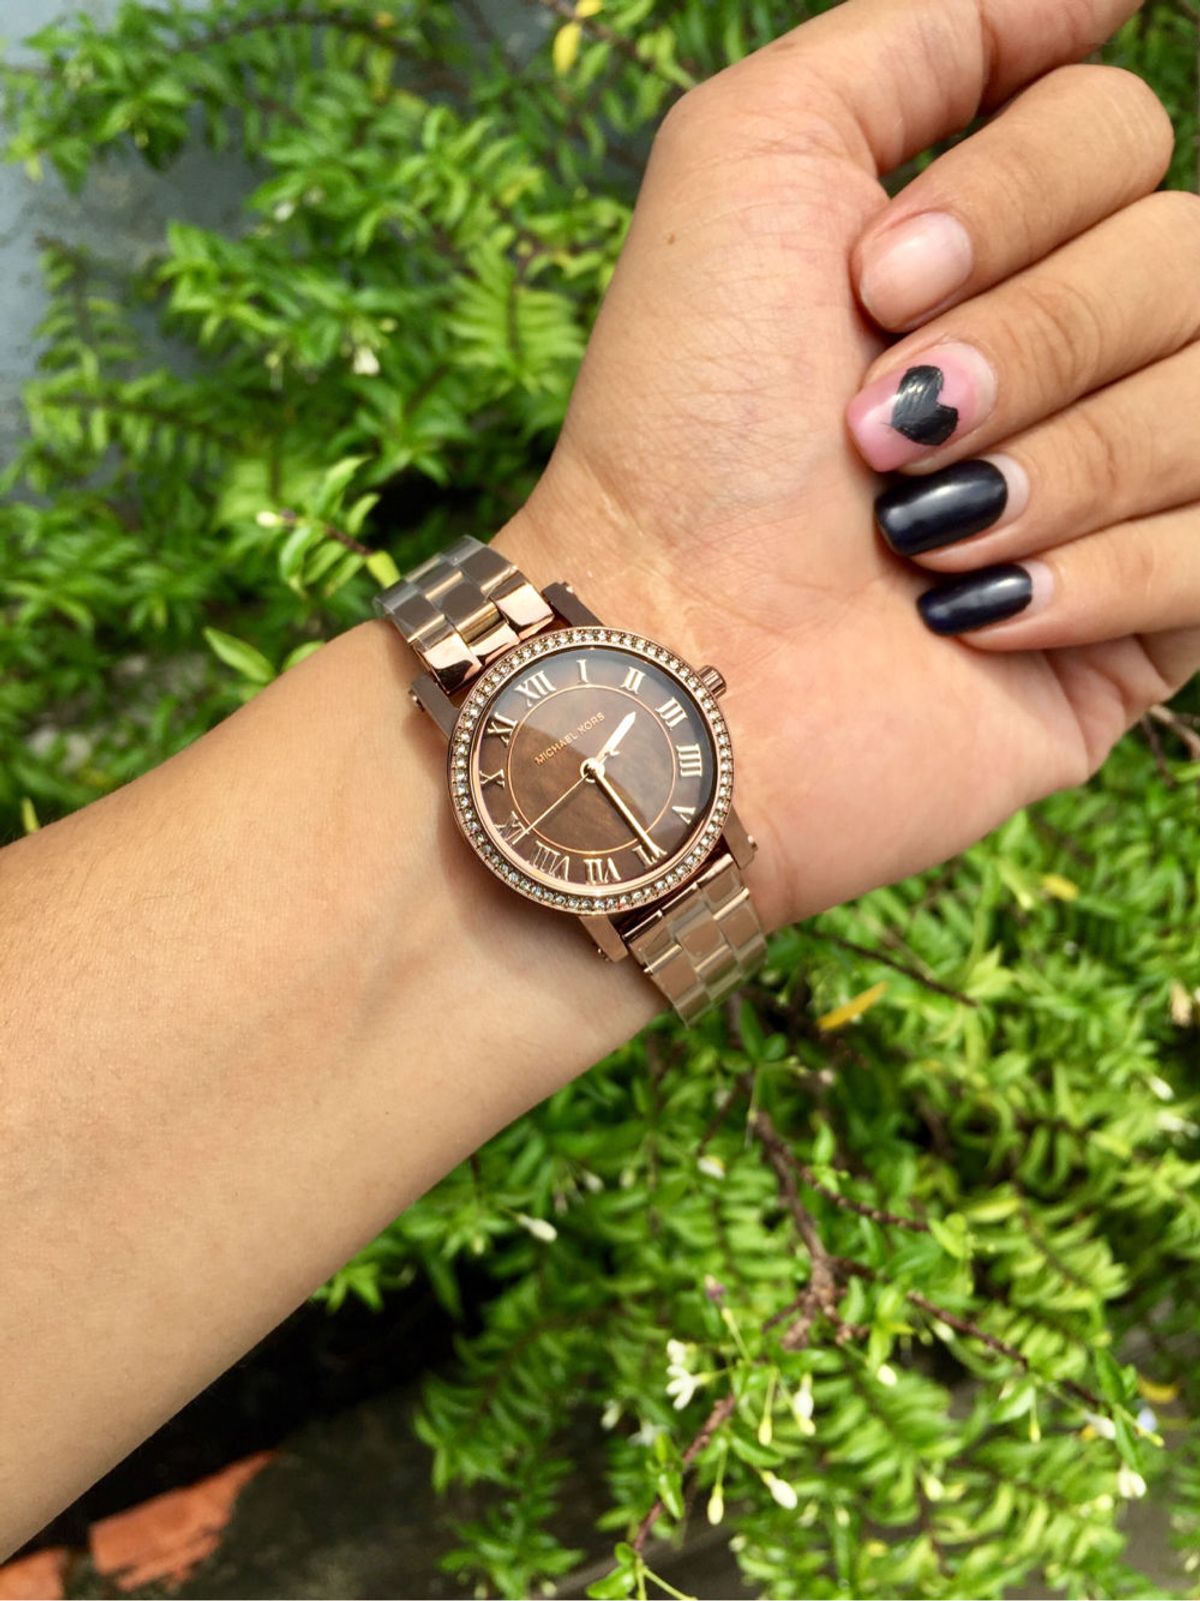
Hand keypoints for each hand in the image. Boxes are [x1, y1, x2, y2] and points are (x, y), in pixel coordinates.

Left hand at [505, 0, 1194, 929]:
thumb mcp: (757, 156)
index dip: (1013, 195)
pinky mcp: (1144, 622)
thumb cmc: (692, 420)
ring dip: (1055, 466)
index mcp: (996, 246)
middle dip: (1029, 339)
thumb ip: (929, 35)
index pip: (1123, 131)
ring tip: (918, 534)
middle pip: (1194, 253)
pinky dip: (1098, 577)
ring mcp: (1117, 490)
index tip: (869, 290)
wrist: (679, 655)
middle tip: (882, 434)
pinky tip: (970, 618)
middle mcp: (1072, 355)